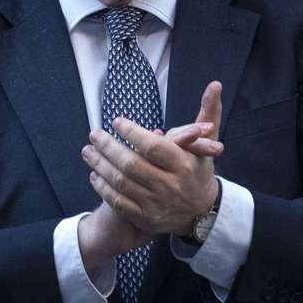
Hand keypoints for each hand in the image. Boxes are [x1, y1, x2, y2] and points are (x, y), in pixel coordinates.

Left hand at [83, 80, 222, 235]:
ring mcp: (157, 204)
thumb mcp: (206, 143)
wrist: (201, 211)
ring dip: (100, 165)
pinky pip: (117, 202)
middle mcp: (170, 186)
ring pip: (121, 183)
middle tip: (94, 133)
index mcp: (185, 165)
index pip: (154, 147)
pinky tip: (94, 174)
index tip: (117, 121)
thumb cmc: (198, 169)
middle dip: (109, 147)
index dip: (133, 133)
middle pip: (132, 164)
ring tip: (87, 150)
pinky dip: (102, 187)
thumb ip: (208, 114)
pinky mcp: (145, 218)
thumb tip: (215, 84)